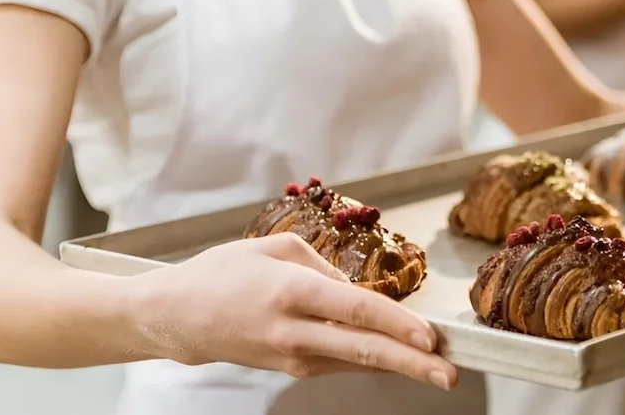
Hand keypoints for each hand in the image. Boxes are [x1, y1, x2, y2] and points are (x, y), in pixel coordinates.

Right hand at [126, 233, 456, 389]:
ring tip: (438, 370)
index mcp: (291, 291)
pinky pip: (342, 364)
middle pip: (362, 350)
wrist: (176, 317)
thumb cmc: (223, 275)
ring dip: (400, 366)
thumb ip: (324, 265)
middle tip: (448, 374)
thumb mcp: (273, 249)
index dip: (396, 325)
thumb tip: (359, 289)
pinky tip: (401, 359)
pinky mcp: (292, 368)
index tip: (430, 335)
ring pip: (356, 363)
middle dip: (411, 364)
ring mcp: (293, 356)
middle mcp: (294, 329)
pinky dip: (373, 362)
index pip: (355, 310)